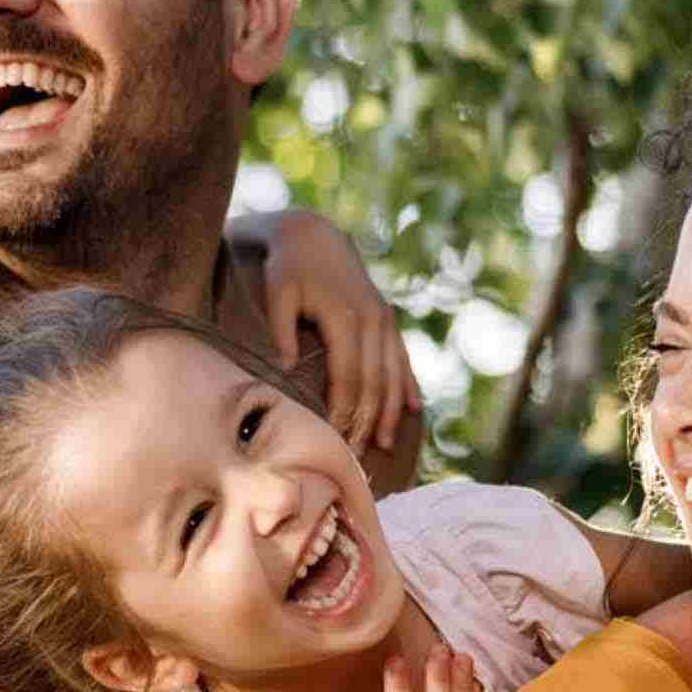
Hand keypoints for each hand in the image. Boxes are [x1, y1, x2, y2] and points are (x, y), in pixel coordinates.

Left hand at [258, 210, 422, 451]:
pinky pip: (402, 357)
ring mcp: (383, 319)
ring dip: (390, 410)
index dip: (344, 411)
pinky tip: (414, 409)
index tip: (335, 440)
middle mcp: (372, 320)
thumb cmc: (288, 267)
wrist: (314, 235)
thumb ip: (280, 330)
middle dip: (366, 421)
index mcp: (346, 317)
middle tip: (356, 456)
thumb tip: (285, 370)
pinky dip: (407, 384)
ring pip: (393, 373)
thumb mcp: (277, 292)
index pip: (349, 377)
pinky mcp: (386, 318)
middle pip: (374, 382)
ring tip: (383, 443)